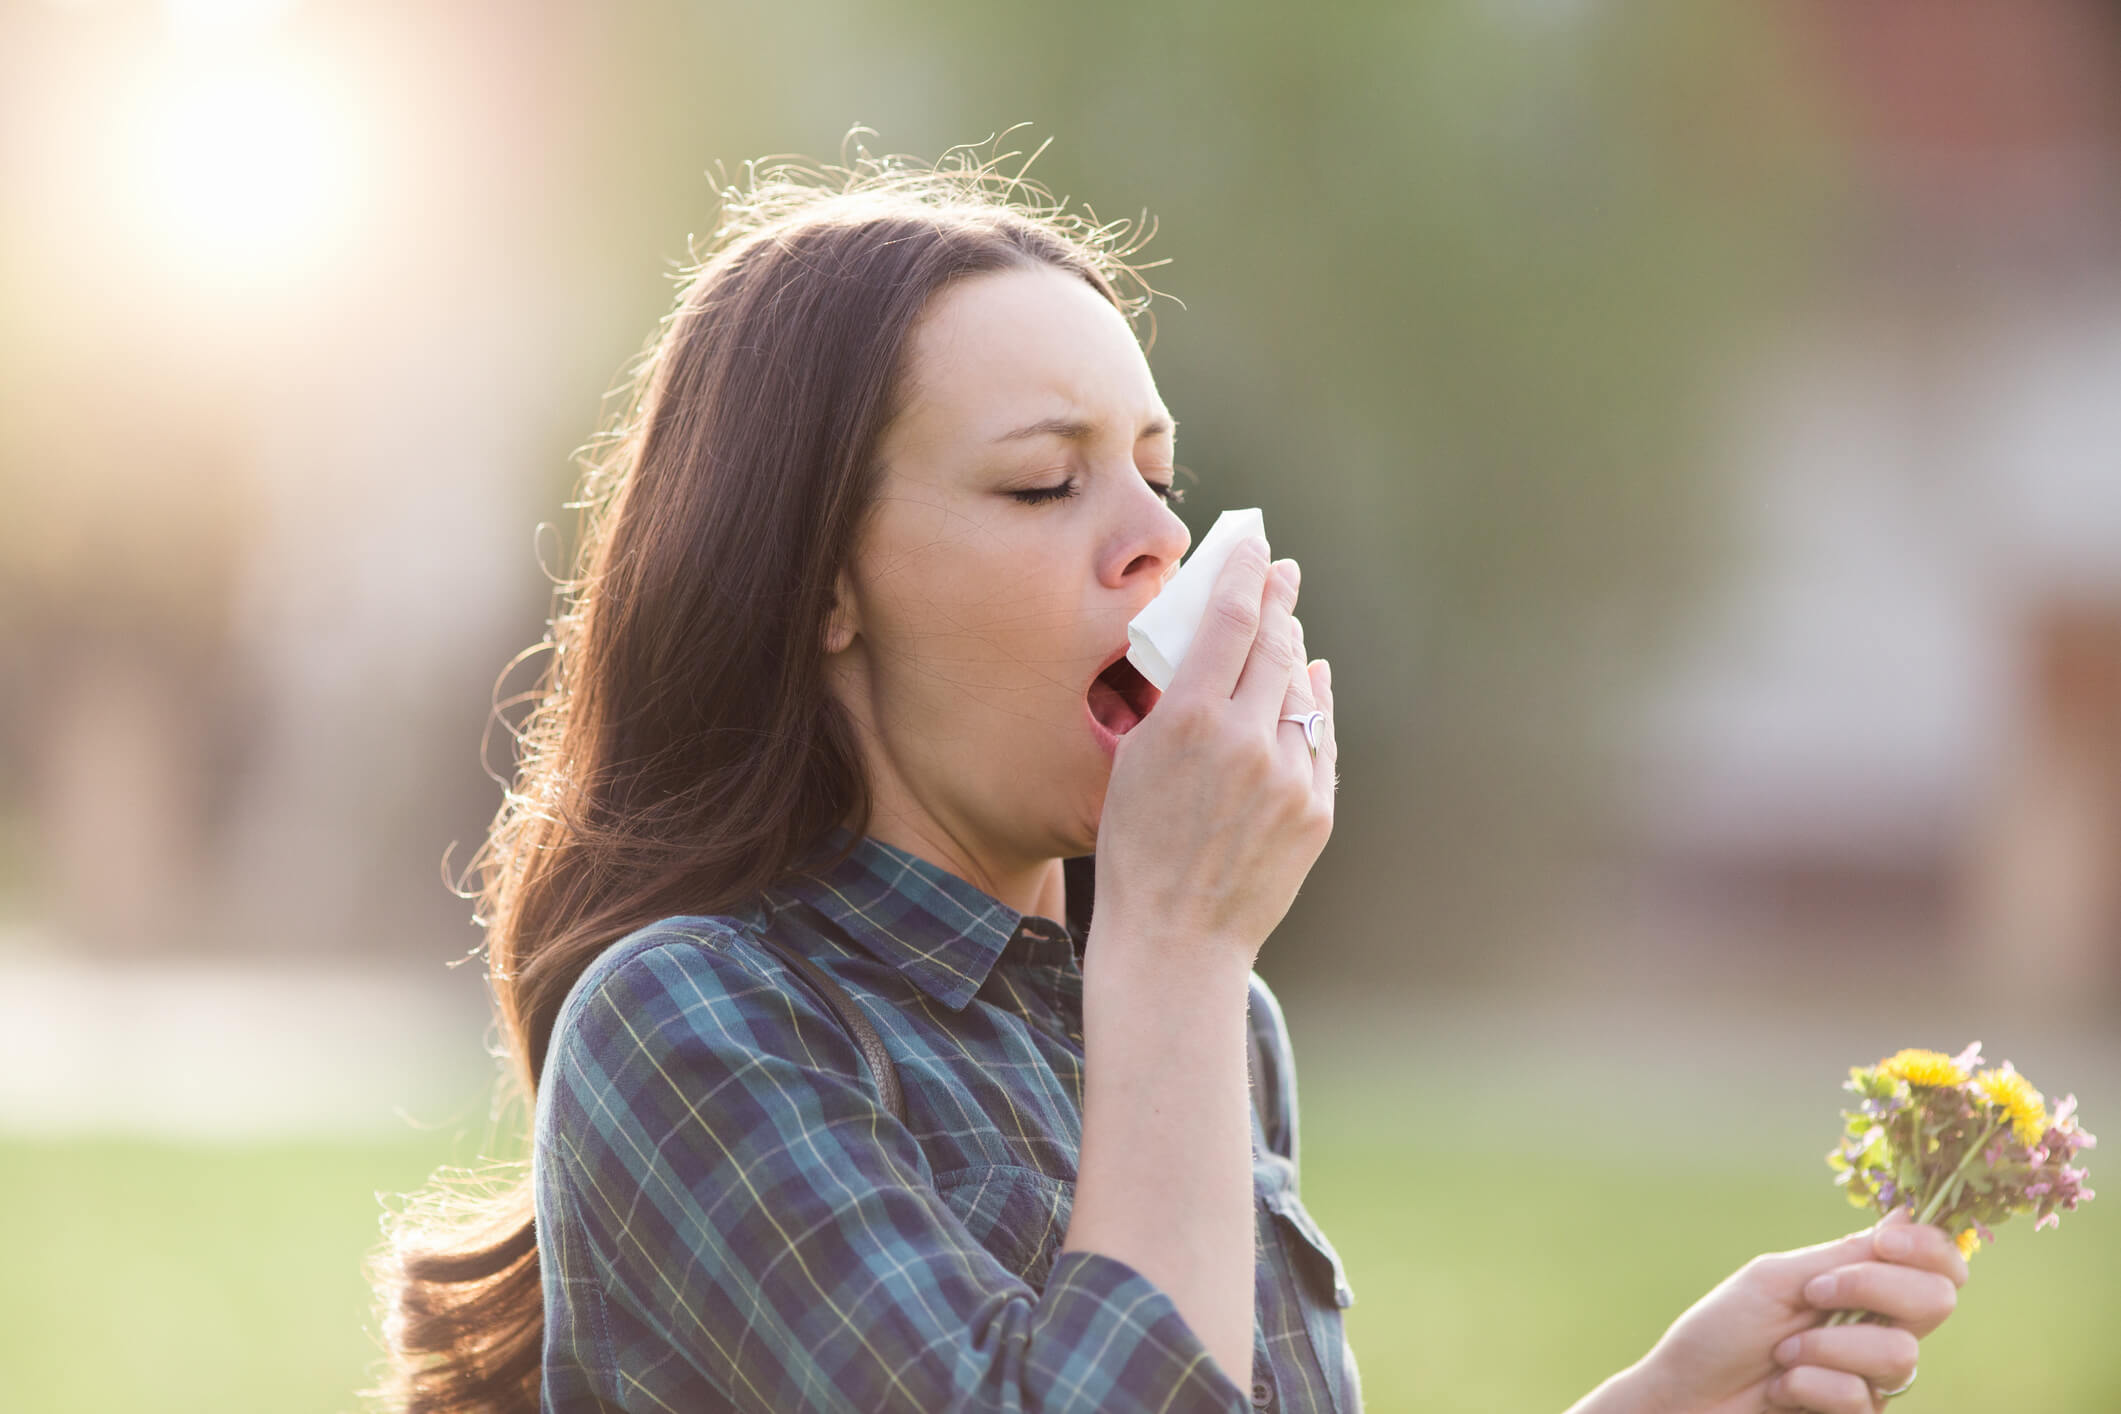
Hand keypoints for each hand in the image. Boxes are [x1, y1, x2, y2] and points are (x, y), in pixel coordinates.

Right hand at [1093, 535, 1336, 964]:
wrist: (1176, 940)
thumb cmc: (1136, 850)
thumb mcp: (1134, 761)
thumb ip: (1177, 700)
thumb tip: (1218, 651)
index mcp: (1189, 720)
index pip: (1229, 618)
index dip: (1245, 573)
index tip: (1254, 546)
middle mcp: (1246, 739)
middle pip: (1274, 644)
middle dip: (1279, 600)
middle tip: (1282, 571)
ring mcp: (1289, 775)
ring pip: (1301, 690)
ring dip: (1294, 654)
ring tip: (1286, 628)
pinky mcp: (1315, 809)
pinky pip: (1319, 739)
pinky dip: (1314, 706)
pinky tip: (1310, 684)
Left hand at [1608, 1209, 1964, 1413]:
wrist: (1685, 1395)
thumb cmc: (1721, 1332)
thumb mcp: (1779, 1280)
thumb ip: (1846, 1257)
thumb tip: (1907, 1215)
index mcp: (1860, 1286)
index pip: (1937, 1264)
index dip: (1929, 1248)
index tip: (1884, 1244)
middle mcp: (1877, 1329)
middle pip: (1936, 1301)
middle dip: (1871, 1289)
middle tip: (1811, 1296)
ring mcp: (1871, 1378)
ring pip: (1898, 1353)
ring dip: (1824, 1346)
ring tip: (1781, 1354)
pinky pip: (1859, 1396)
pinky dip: (1808, 1384)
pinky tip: (1779, 1388)